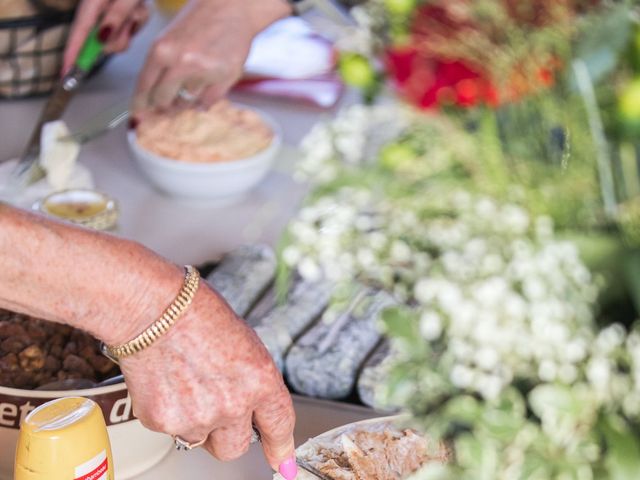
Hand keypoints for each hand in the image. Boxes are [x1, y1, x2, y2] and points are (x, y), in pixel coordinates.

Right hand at [63, 0, 149, 73]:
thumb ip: (115, 16)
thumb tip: (102, 38)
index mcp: (92, 4)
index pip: (79, 35)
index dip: (73, 56)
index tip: (67, 75)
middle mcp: (99, 10)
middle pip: (103, 42)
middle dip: (119, 39)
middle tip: (129, 22)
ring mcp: (111, 13)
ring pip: (120, 37)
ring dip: (131, 27)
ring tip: (136, 8)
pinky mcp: (123, 14)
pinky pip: (132, 28)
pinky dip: (138, 21)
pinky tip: (139, 8)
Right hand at [119, 278, 295, 470]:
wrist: (151, 308)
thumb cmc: (195, 313)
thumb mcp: (243, 341)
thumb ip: (251, 378)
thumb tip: (251, 402)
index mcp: (260, 379)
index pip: (279, 425)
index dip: (281, 448)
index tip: (282, 464)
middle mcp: (233, 404)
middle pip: (236, 447)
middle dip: (229, 433)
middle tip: (215, 406)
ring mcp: (197, 417)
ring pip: (201, 440)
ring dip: (197, 423)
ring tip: (186, 382)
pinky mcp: (163, 422)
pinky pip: (172, 430)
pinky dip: (169, 413)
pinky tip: (167, 381)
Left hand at [131, 0, 290, 118]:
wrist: (233, 8)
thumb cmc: (200, 20)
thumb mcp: (170, 38)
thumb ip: (159, 66)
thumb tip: (152, 99)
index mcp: (161, 50)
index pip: (144, 87)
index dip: (140, 105)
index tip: (138, 118)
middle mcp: (181, 63)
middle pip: (163, 101)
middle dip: (164, 104)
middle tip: (168, 103)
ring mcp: (203, 72)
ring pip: (187, 102)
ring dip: (188, 98)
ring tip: (195, 80)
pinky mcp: (224, 78)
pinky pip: (207, 102)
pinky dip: (205, 99)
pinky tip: (207, 85)